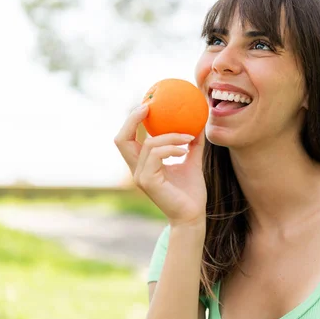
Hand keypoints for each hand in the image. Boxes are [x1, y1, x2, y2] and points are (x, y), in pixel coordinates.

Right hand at [114, 104, 206, 227]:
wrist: (193, 215)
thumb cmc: (191, 192)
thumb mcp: (192, 162)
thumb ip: (191, 145)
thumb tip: (197, 124)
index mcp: (143, 164)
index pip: (128, 138)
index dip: (132, 120)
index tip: (149, 103)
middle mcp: (137, 169)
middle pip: (122, 139)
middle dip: (132, 119)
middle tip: (149, 106)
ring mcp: (140, 176)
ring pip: (148, 144)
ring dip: (170, 136)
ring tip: (188, 136)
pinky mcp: (148, 182)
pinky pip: (156, 155)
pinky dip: (171, 147)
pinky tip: (185, 148)